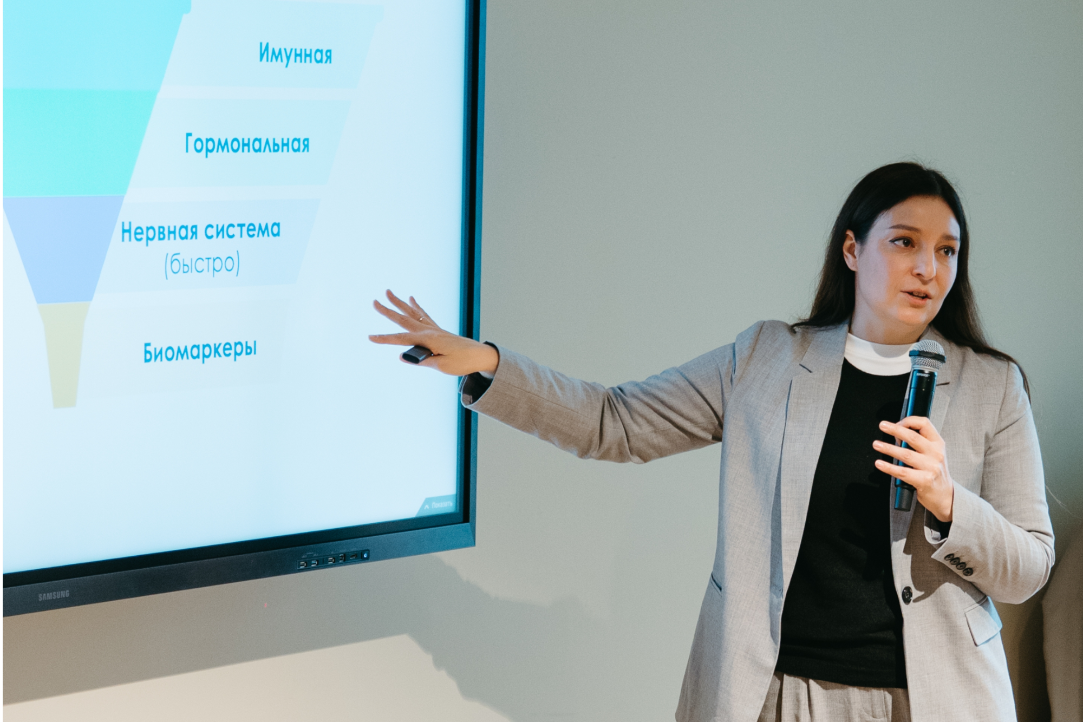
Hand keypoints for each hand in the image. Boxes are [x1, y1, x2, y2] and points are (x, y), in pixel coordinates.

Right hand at [368, 290, 498, 376]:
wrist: (480, 356)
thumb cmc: (463, 362)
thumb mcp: (442, 366)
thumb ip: (422, 361)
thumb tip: (403, 356)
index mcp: (429, 340)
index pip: (402, 339)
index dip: (385, 339)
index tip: (370, 337)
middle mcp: (430, 331)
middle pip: (404, 320)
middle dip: (388, 311)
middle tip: (374, 302)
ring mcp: (434, 328)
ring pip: (412, 313)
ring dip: (399, 303)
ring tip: (388, 292)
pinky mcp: (438, 330)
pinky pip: (424, 315)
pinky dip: (416, 306)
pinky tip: (411, 299)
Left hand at [873, 418, 954, 521]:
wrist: (944, 495)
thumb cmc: (934, 472)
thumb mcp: (933, 453)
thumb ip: (919, 442)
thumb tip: (896, 434)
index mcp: (937, 443)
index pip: (925, 424)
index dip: (909, 421)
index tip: (896, 423)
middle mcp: (936, 453)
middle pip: (913, 437)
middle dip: (895, 430)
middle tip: (882, 426)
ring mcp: (931, 467)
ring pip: (905, 454)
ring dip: (888, 448)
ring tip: (877, 444)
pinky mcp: (924, 480)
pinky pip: (902, 472)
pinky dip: (888, 467)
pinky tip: (880, 464)